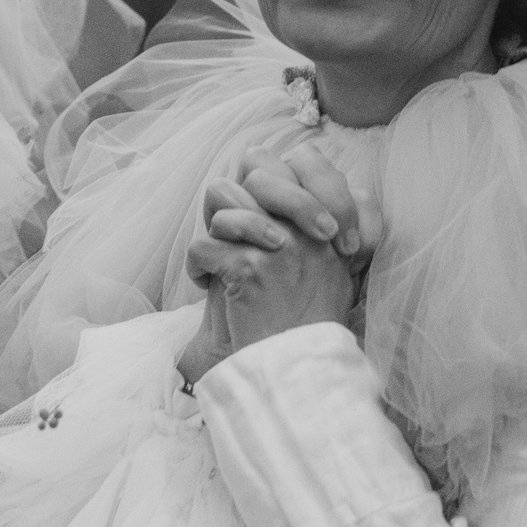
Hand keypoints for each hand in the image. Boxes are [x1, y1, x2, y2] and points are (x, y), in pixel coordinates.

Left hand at [179, 147, 364, 382]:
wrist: (296, 368)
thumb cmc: (305, 322)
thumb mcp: (327, 267)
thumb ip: (305, 222)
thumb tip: (259, 170)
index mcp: (330, 222)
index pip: (303, 158)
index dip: (273, 173)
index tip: (264, 212)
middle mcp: (309, 227)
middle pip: (257, 166)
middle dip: (235, 193)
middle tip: (232, 230)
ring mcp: (281, 245)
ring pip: (225, 197)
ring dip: (215, 228)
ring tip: (219, 257)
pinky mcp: (250, 269)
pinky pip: (203, 244)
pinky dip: (197, 267)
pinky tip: (205, 284)